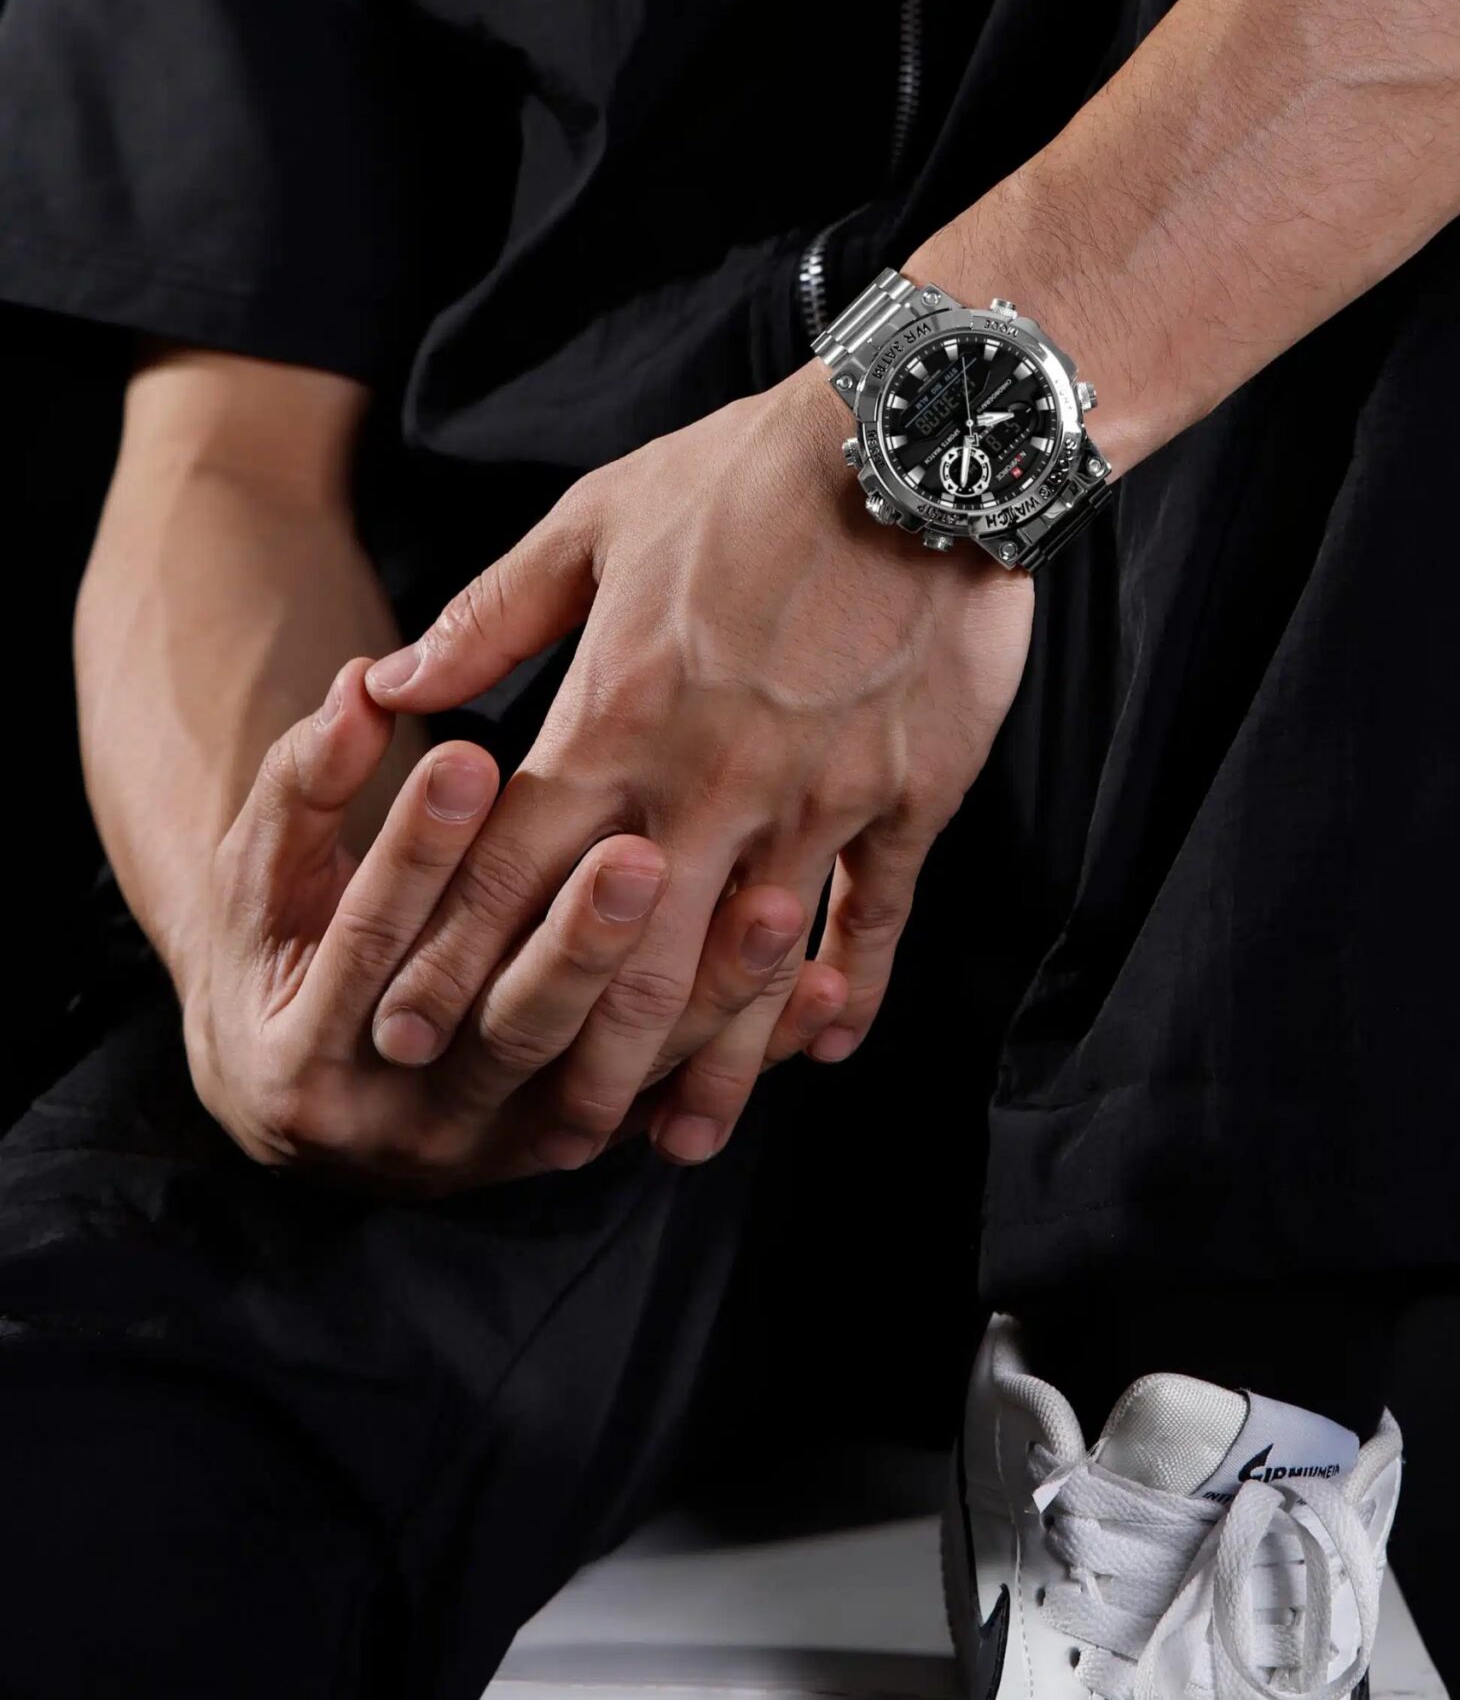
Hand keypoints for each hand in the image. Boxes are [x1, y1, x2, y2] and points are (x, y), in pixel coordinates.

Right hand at [184, 658, 842, 1185]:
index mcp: (299, 1046)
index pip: (368, 939)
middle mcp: (399, 1120)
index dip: (416, 850)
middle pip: (508, 1026)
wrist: (301, 1083)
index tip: (471, 758)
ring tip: (774, 908)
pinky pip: (672, 1102)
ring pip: (609, 1077)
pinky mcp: (570, 1144)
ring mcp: (494, 1145)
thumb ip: (308, 778)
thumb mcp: (264, 865)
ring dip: (699, 997)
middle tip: (639, 856)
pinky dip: (747, 1048)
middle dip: (579, 940)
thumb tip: (363, 682)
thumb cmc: (278, 938)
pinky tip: (825, 989)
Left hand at [361, 368, 1034, 1165]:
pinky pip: (876, 915)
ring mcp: (818, 795)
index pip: (514, 865)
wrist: (918, 443)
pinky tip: (824, 1054)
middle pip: (626, 950)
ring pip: (750, 965)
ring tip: (673, 1143)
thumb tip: (390, 679)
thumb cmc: (746, 472)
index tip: (404, 1033)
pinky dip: (850, 990)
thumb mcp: (598, 519)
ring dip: (710, 1065)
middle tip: (533, 1134)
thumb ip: (492, 615)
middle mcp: (711, 776)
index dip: (450, 958)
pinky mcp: (910, 795)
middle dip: (571, 1053)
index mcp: (619, 710)